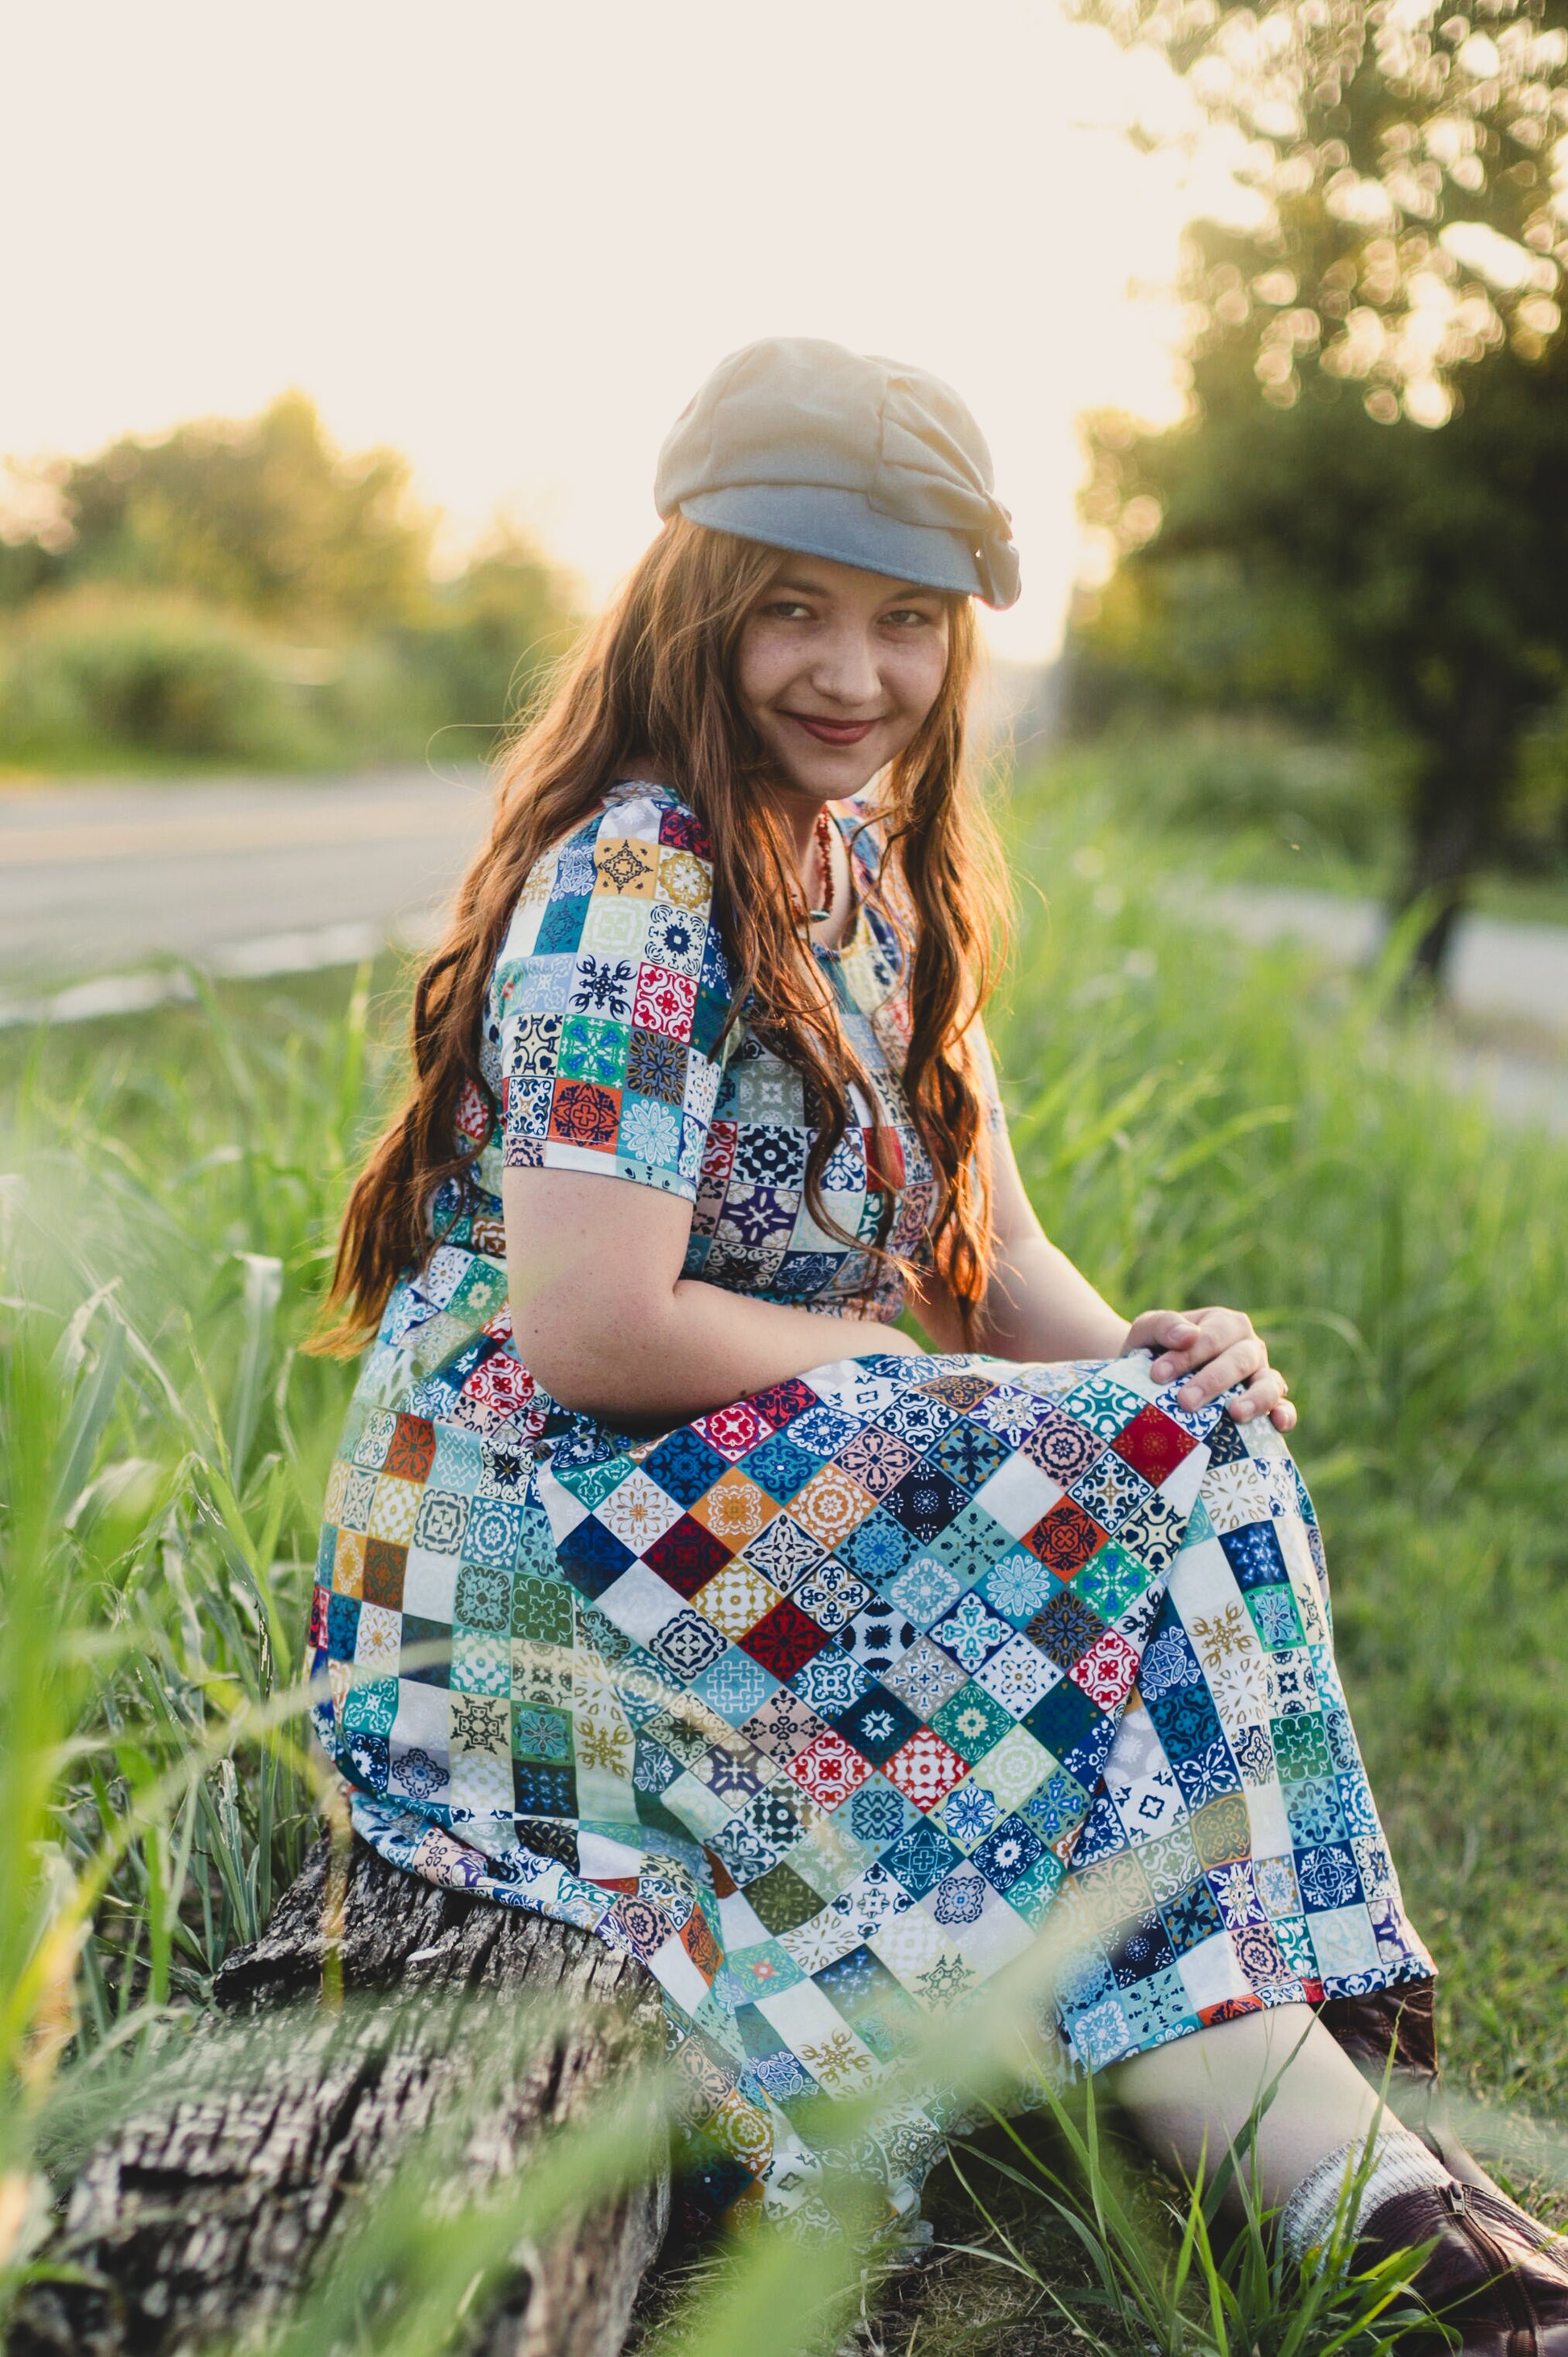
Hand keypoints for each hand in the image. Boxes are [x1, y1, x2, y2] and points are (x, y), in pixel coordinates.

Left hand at [1123, 1306, 1294, 1431]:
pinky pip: (1283, 1408)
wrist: (1151, 1379)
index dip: (1186, 1356)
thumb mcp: (1147, 1330)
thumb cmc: (1152, 1351)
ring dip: (1255, 1398)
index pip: (1210, 1338)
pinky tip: (1278, 1423)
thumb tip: (1188, 1336)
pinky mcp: (1267, 1403)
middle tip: (1185, 1402)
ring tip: (1234, 1413)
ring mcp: (1261, 1375)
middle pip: (1238, 1361)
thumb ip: (1163, 1325)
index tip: (1157, 1375)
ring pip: (1269, 1383)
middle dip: (1213, 1381)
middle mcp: (1248, 1347)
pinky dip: (1286, 1414)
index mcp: (1224, 1324)